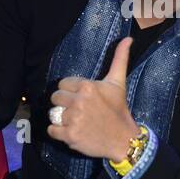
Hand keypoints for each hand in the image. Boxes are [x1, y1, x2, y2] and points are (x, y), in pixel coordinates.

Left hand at [48, 36, 139, 160]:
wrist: (123, 140)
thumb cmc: (119, 110)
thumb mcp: (118, 83)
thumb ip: (120, 59)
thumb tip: (128, 38)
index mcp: (87, 86)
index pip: (63, 84)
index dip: (71, 92)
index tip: (82, 99)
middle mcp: (79, 101)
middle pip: (55, 98)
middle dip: (64, 104)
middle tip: (79, 111)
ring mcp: (73, 119)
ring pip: (53, 113)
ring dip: (61, 119)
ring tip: (76, 121)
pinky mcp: (70, 135)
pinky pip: (51, 130)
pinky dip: (58, 132)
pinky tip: (72, 131)